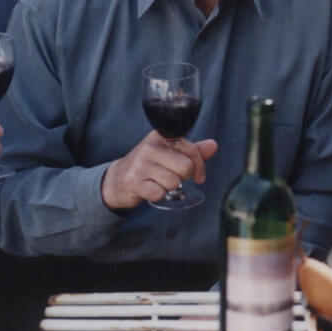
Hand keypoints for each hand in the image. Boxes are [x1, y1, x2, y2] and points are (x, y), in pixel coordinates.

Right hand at [101, 131, 217, 209]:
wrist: (118, 178)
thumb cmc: (149, 164)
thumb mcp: (170, 153)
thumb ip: (193, 150)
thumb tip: (213, 145)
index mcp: (161, 136)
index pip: (191, 149)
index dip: (199, 165)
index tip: (198, 175)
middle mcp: (150, 147)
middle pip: (185, 167)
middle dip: (183, 177)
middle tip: (172, 176)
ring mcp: (140, 164)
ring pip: (174, 182)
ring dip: (170, 187)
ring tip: (159, 181)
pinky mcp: (134, 182)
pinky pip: (160, 193)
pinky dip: (159, 195)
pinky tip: (150, 189)